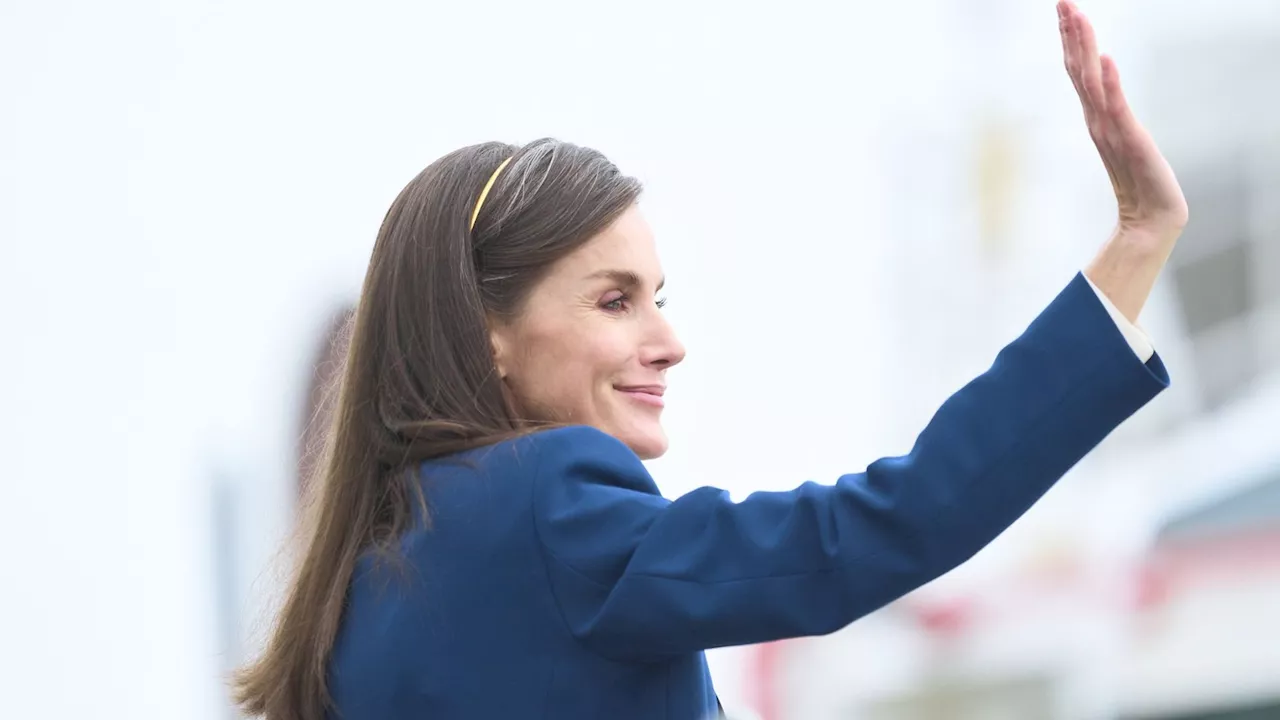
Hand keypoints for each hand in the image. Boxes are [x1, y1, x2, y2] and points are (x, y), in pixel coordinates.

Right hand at [1059, 0, 1187, 243]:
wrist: (1152, 217)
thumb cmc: (1140, 184)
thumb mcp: (1123, 142)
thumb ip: (1111, 119)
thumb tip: (1103, 91)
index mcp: (1097, 117)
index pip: (1080, 71)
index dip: (1072, 40)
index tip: (1065, 10)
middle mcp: (1099, 118)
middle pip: (1080, 69)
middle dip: (1072, 34)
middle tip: (1063, 1)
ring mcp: (1112, 129)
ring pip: (1092, 81)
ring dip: (1085, 48)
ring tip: (1078, 17)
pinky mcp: (1131, 140)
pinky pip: (1117, 107)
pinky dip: (1111, 83)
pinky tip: (1107, 61)